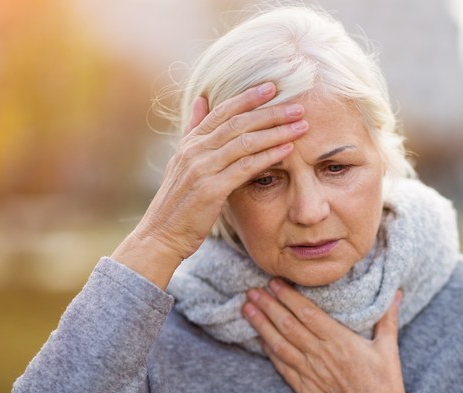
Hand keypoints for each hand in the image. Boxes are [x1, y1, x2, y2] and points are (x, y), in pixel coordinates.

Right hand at [112, 82, 308, 288]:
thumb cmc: (179, 203)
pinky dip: (268, 156)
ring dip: (276, 131)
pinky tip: (288, 150)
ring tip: (301, 125)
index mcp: (190, 143)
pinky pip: (245, 167)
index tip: (271, 86)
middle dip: (270, 112)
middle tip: (297, 105)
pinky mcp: (211, 189)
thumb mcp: (182, 162)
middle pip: (238, 122)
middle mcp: (195, 151)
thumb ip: (194, 131)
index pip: (222, 111)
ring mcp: (202, 169)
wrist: (162, 235)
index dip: (247, 97)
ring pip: (245, 142)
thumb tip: (201, 99)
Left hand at [242, 279, 429, 392]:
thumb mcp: (389, 350)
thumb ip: (387, 318)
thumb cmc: (386, 388)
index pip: (307, 313)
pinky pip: (282, 367)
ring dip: (261, 325)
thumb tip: (396, 292)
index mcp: (341, 342)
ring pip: (280, 345)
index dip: (288, 296)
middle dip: (268, 306)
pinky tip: (260, 339)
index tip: (274, 282)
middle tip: (252, 290)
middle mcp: (321, 356)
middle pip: (288, 325)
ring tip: (247, 308)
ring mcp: (311, 375)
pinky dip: (269, 352)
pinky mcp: (305, 392)